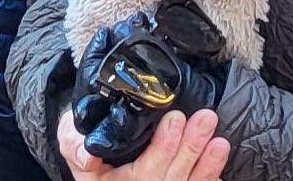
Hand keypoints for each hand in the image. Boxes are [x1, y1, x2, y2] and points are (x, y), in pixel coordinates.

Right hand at [60, 106, 228, 180]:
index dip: (164, 146)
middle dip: (191, 146)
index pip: (146, 170)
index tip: (175, 118)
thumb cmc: (86, 149)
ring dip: (207, 163)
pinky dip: (212, 178)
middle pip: (173, 175)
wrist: (94, 160)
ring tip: (219, 141)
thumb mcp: (72, 145)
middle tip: (205, 118)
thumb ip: (74, 146)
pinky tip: (220, 161)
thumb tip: (86, 153)